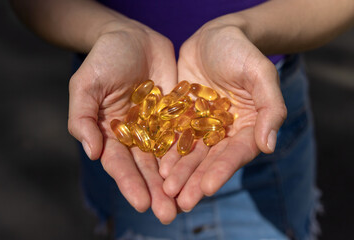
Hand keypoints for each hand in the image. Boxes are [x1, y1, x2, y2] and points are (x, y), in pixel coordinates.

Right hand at [67, 22, 177, 223]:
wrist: (132, 37)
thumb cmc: (104, 59)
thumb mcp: (86, 85)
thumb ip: (83, 118)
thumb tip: (91, 153)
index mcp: (111, 133)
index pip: (119, 164)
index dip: (129, 183)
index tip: (141, 203)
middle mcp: (135, 135)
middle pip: (146, 168)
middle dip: (156, 191)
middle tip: (169, 214)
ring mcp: (157, 126)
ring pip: (167, 158)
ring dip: (176, 180)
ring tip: (187, 202)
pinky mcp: (176, 115)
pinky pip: (185, 135)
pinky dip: (191, 153)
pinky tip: (202, 170)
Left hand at [160, 20, 286, 211]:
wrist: (215, 36)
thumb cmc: (242, 51)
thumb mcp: (260, 73)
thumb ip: (270, 108)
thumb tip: (269, 145)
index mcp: (248, 125)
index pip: (236, 153)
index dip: (222, 170)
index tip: (208, 188)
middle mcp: (225, 131)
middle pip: (211, 160)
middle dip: (197, 180)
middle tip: (182, 201)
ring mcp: (203, 126)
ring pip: (191, 154)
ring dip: (179, 172)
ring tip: (166, 190)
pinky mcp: (183, 117)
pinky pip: (175, 137)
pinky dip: (167, 152)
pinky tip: (156, 166)